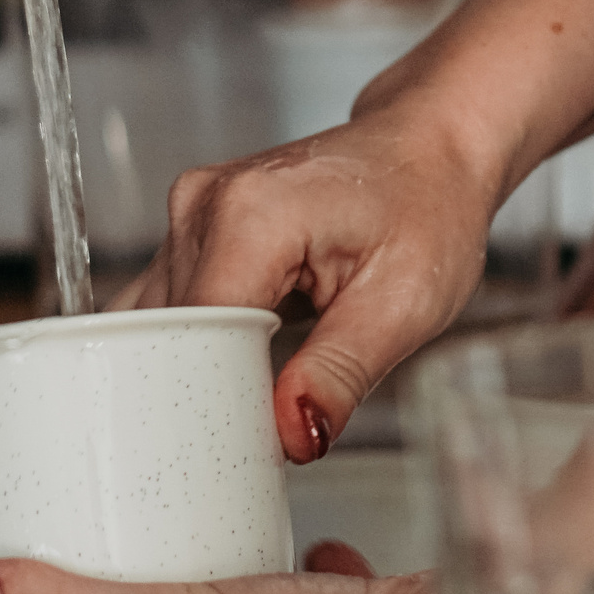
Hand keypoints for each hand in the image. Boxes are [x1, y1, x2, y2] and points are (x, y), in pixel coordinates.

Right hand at [108, 92, 504, 462]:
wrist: (430, 147)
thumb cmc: (428, 209)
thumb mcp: (404, 304)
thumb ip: (340, 373)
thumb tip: (292, 437)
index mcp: (249, 217)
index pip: (195, 336)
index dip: (214, 399)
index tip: (247, 446)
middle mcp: (202, 206)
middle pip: (170, 333)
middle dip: (205, 390)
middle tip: (260, 430)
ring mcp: (189, 213)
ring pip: (162, 324)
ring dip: (199, 365)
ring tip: (259, 387)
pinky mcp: (190, 227)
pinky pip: (169, 303)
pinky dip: (195, 341)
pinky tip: (234, 360)